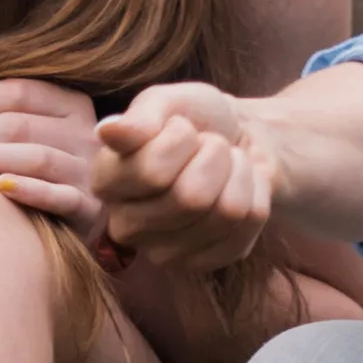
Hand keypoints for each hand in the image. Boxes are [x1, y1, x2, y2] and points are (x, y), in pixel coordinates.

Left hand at [0, 80, 108, 224]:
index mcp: (70, 104)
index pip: (16, 92)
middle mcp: (84, 133)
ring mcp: (91, 172)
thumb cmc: (36, 177)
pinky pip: (62, 197)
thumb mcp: (28, 137)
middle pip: (18, 124)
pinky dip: (31, 190)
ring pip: (35, 157)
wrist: (76, 228)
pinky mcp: (92, 210)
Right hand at [91, 79, 281, 256]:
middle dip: (215, 154)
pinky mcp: (204, 262)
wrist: (236, 138)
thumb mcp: (169, 100)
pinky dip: (256, 192)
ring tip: (225, 162)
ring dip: (238, 171)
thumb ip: (141, 114)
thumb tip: (108, 132)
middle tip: (210, 144)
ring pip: (225, 212)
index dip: (181, 138)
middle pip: (191, 198)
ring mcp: (163, 252)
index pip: (151, 172)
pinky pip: (248, 223)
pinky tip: (238, 186)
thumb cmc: (194, 118)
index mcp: (106, 182)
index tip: (181, 126)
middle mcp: (125, 226)